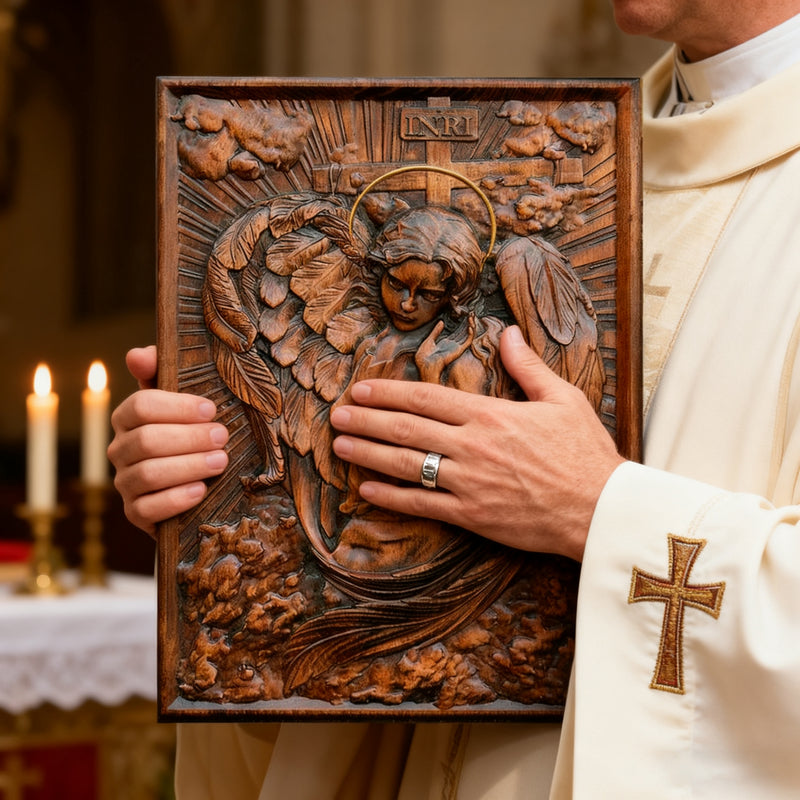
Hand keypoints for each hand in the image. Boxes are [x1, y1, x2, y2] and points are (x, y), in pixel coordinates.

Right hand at [107, 346, 229, 535]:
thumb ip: (163, 372)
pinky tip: (201, 491)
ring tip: (220, 461)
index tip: (211, 410)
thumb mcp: (184, 403)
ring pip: (149, 474)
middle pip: (147, 440)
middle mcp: (120, 450)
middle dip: (189, 438)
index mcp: (128, 418)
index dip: (177, 407)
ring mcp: (125, 483)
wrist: (198, 486)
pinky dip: (176, 500)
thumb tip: (137, 355)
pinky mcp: (135, 514)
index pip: (140, 406)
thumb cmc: (193, 433)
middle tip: (222, 437)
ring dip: (189, 466)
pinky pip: (147, 509)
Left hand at [330, 326, 624, 560]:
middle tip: (336, 416)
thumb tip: (508, 332)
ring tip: (340, 447)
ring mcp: (469, 483)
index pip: (426, 398)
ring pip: (408, 466)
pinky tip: (367, 490)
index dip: (388, 392)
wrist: (601, 508)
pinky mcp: (473, 516)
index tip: (361, 389)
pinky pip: (424, 505)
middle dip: (367, 421)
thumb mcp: (562, 398)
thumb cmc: (584, 452)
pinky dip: (393, 498)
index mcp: (490, 414)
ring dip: (369, 455)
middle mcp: (472, 446)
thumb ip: (527, 366)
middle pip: (407, 429)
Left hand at [415, 314, 475, 382]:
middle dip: (468, 323)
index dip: (462, 323)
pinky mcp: (458, 351)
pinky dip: (470, 335)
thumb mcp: (429, 340)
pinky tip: (470, 326)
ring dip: (471, 326)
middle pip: (463, 332)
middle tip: (472, 313)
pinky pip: (467, 342)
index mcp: (445, 343)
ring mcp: (456, 348)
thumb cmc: (424, 357)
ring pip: (467, 335)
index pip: (457, 331)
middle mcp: (452, 345)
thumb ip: (436, 331)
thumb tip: (441, 322)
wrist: (424, 365)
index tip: (465, 315)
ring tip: (472, 316)